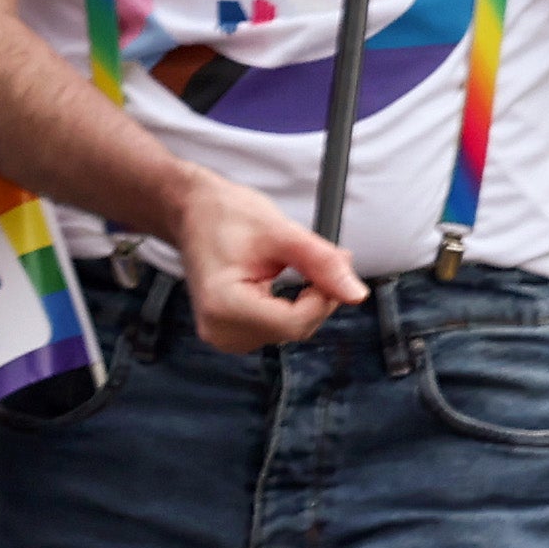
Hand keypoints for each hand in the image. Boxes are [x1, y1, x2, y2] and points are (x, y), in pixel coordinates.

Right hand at [168, 163, 357, 346]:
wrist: (192, 211)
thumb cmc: (225, 215)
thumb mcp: (280, 231)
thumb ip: (321, 263)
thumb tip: (356, 294)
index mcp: (224, 307)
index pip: (295, 323)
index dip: (324, 297)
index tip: (336, 268)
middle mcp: (219, 330)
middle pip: (294, 330)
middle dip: (317, 297)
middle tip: (325, 259)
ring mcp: (222, 335)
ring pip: (288, 331)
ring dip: (304, 302)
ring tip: (296, 265)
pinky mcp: (229, 332)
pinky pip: (274, 328)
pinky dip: (288, 306)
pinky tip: (282, 281)